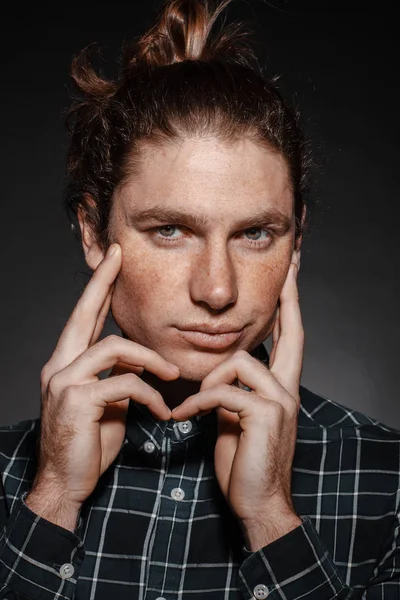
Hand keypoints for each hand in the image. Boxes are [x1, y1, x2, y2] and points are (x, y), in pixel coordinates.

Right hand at [26, 243, 179, 525]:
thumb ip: (115, 376)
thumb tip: (138, 361)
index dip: (98, 289)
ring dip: (151, 360)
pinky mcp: (77, 400)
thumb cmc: (88, 443)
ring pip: (114, 348)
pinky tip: (163, 412)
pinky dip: (149, 395)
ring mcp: (64, 381)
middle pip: (84, 314)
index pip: (84, 318)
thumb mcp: (106, 403)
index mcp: (67, 364)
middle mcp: (60, 366)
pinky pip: (124, 383)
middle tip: (119, 257)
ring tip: (173, 376)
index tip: (113, 261)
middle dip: (102, 283)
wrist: (66, 483)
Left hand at [172, 251, 302, 548]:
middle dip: (288, 302)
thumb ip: (235, 393)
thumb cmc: (244, 461)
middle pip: (291, 334)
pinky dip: (199, 401)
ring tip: (193, 405)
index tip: (290, 282)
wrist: (258, 502)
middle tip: (289, 274)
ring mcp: (280, 401)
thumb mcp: (238, 419)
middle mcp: (287, 389)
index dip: (291, 310)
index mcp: (281, 388)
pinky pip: (223, 391)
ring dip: (209, 380)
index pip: (291, 340)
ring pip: (240, 362)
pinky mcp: (264, 415)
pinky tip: (186, 417)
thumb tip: (219, 377)